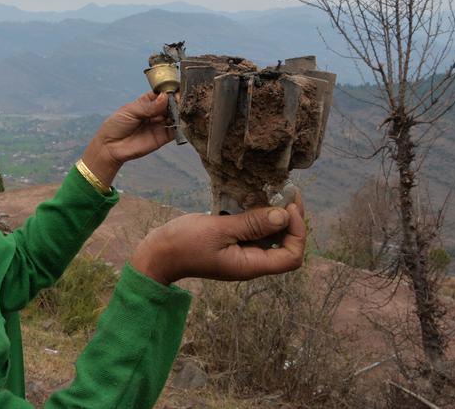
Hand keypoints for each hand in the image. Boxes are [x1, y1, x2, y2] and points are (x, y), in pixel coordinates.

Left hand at [81, 92, 174, 186]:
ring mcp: (160, 124)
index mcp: (147, 102)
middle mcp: (156, 112)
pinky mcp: (163, 137)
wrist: (111, 146)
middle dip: (177, 102)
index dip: (169, 92)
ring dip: (181, 113)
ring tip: (183, 110)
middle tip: (182, 101)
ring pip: (175, 116)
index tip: (176, 90)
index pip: (162, 94)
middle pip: (171, 105)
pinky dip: (182, 126)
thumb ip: (149, 106)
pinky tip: (183, 122)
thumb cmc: (117, 125)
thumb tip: (165, 97)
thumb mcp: (131, 111)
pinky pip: (176, 131)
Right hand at [131, 192, 305, 284]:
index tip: (287, 206)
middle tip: (286, 192)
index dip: (297, 231)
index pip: (291, 256)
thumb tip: (283, 216)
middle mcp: (251, 261)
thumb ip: (251, 223)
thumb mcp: (218, 230)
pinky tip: (253, 197)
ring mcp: (241, 252)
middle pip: (285, 244)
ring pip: (271, 235)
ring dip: (275, 214)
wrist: (157, 254)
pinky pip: (253, 230)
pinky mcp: (232, 243)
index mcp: (250, 264)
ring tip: (274, 190)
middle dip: (290, 219)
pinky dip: (258, 214)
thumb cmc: (183, 244)